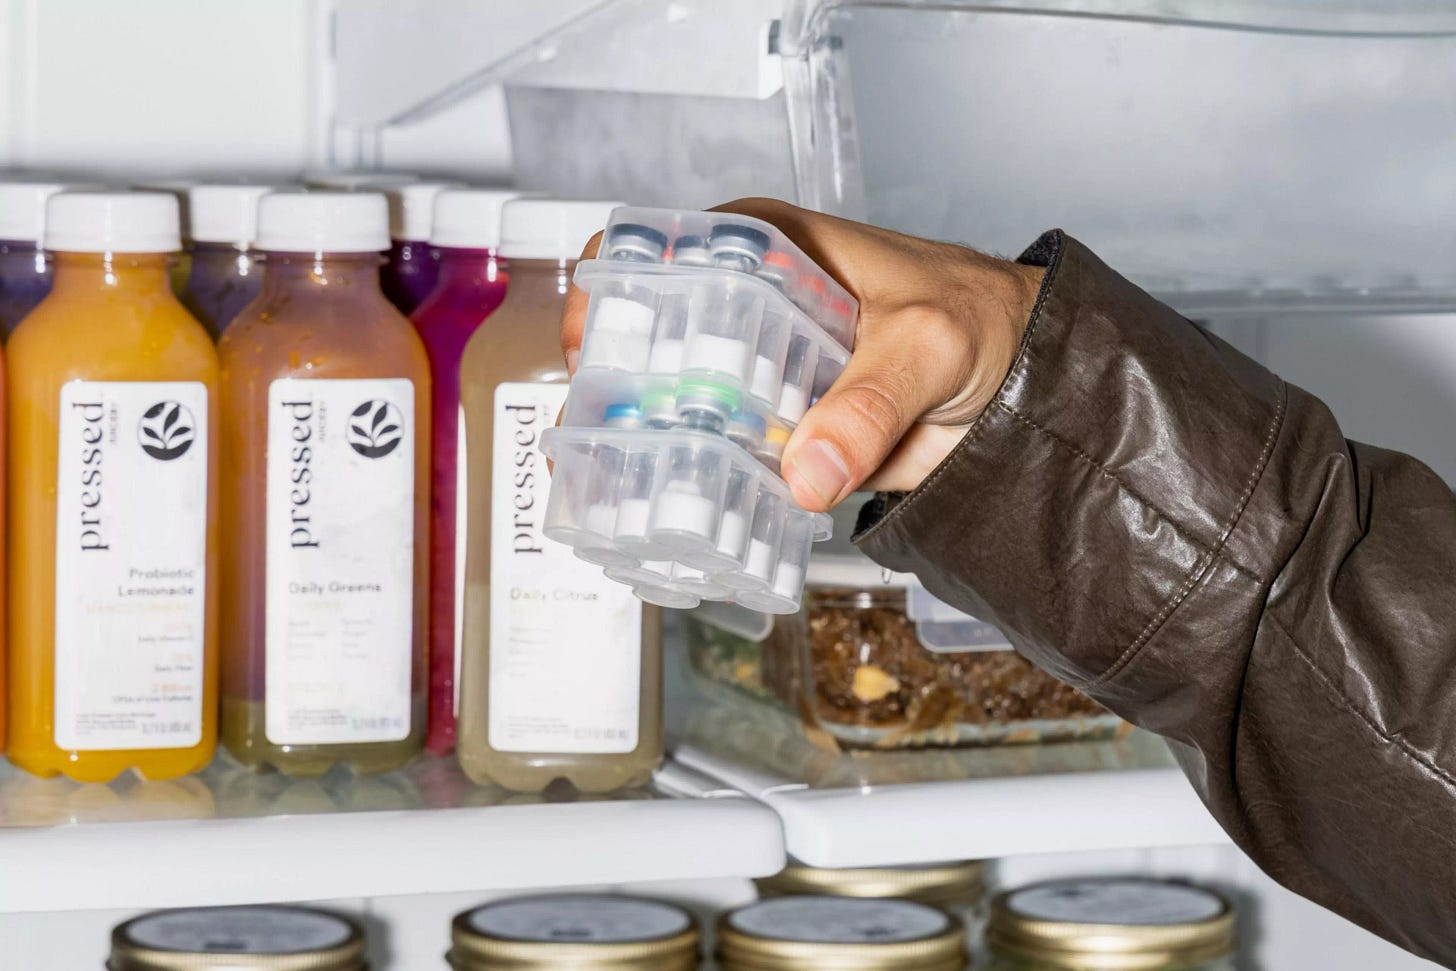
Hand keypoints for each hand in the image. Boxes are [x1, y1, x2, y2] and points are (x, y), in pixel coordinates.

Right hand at [561, 198, 1044, 511]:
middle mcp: (745, 305)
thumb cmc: (980, 319)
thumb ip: (870, 406)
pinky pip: (722, 456)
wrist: (1025, 378)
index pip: (655, 252)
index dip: (606, 298)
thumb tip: (806, 475)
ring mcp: (757, 373)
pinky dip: (702, 486)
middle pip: (650, 340)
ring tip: (624, 492)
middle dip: (616, 393)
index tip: (591, 361)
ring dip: (652, 449)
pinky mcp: (777, 430)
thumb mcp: (928, 345)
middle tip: (599, 447)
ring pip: (679, 406)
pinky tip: (680, 516)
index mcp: (764, 246)